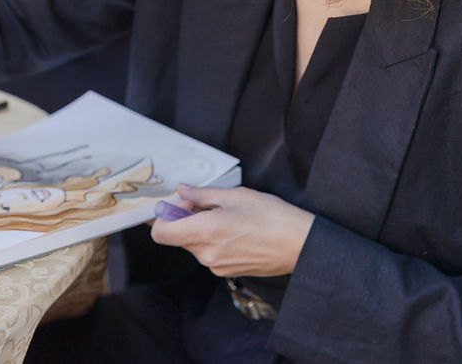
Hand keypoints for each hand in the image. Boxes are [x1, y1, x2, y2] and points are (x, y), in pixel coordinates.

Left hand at [150, 184, 314, 277]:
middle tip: (208, 204)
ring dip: (202, 230)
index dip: (165, 215)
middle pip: (178, 237)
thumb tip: (182, 191)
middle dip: (186, 219)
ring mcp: (217, 266)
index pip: (160, 232)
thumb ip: (202, 195)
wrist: (301, 245)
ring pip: (195, 245)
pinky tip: (236, 230)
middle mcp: (206, 254)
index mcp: (204, 233)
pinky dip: (214, 241)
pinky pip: (210, 254)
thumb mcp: (235, 196)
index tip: (183, 204)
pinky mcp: (228, 271)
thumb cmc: (272, 217)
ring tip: (228, 216)